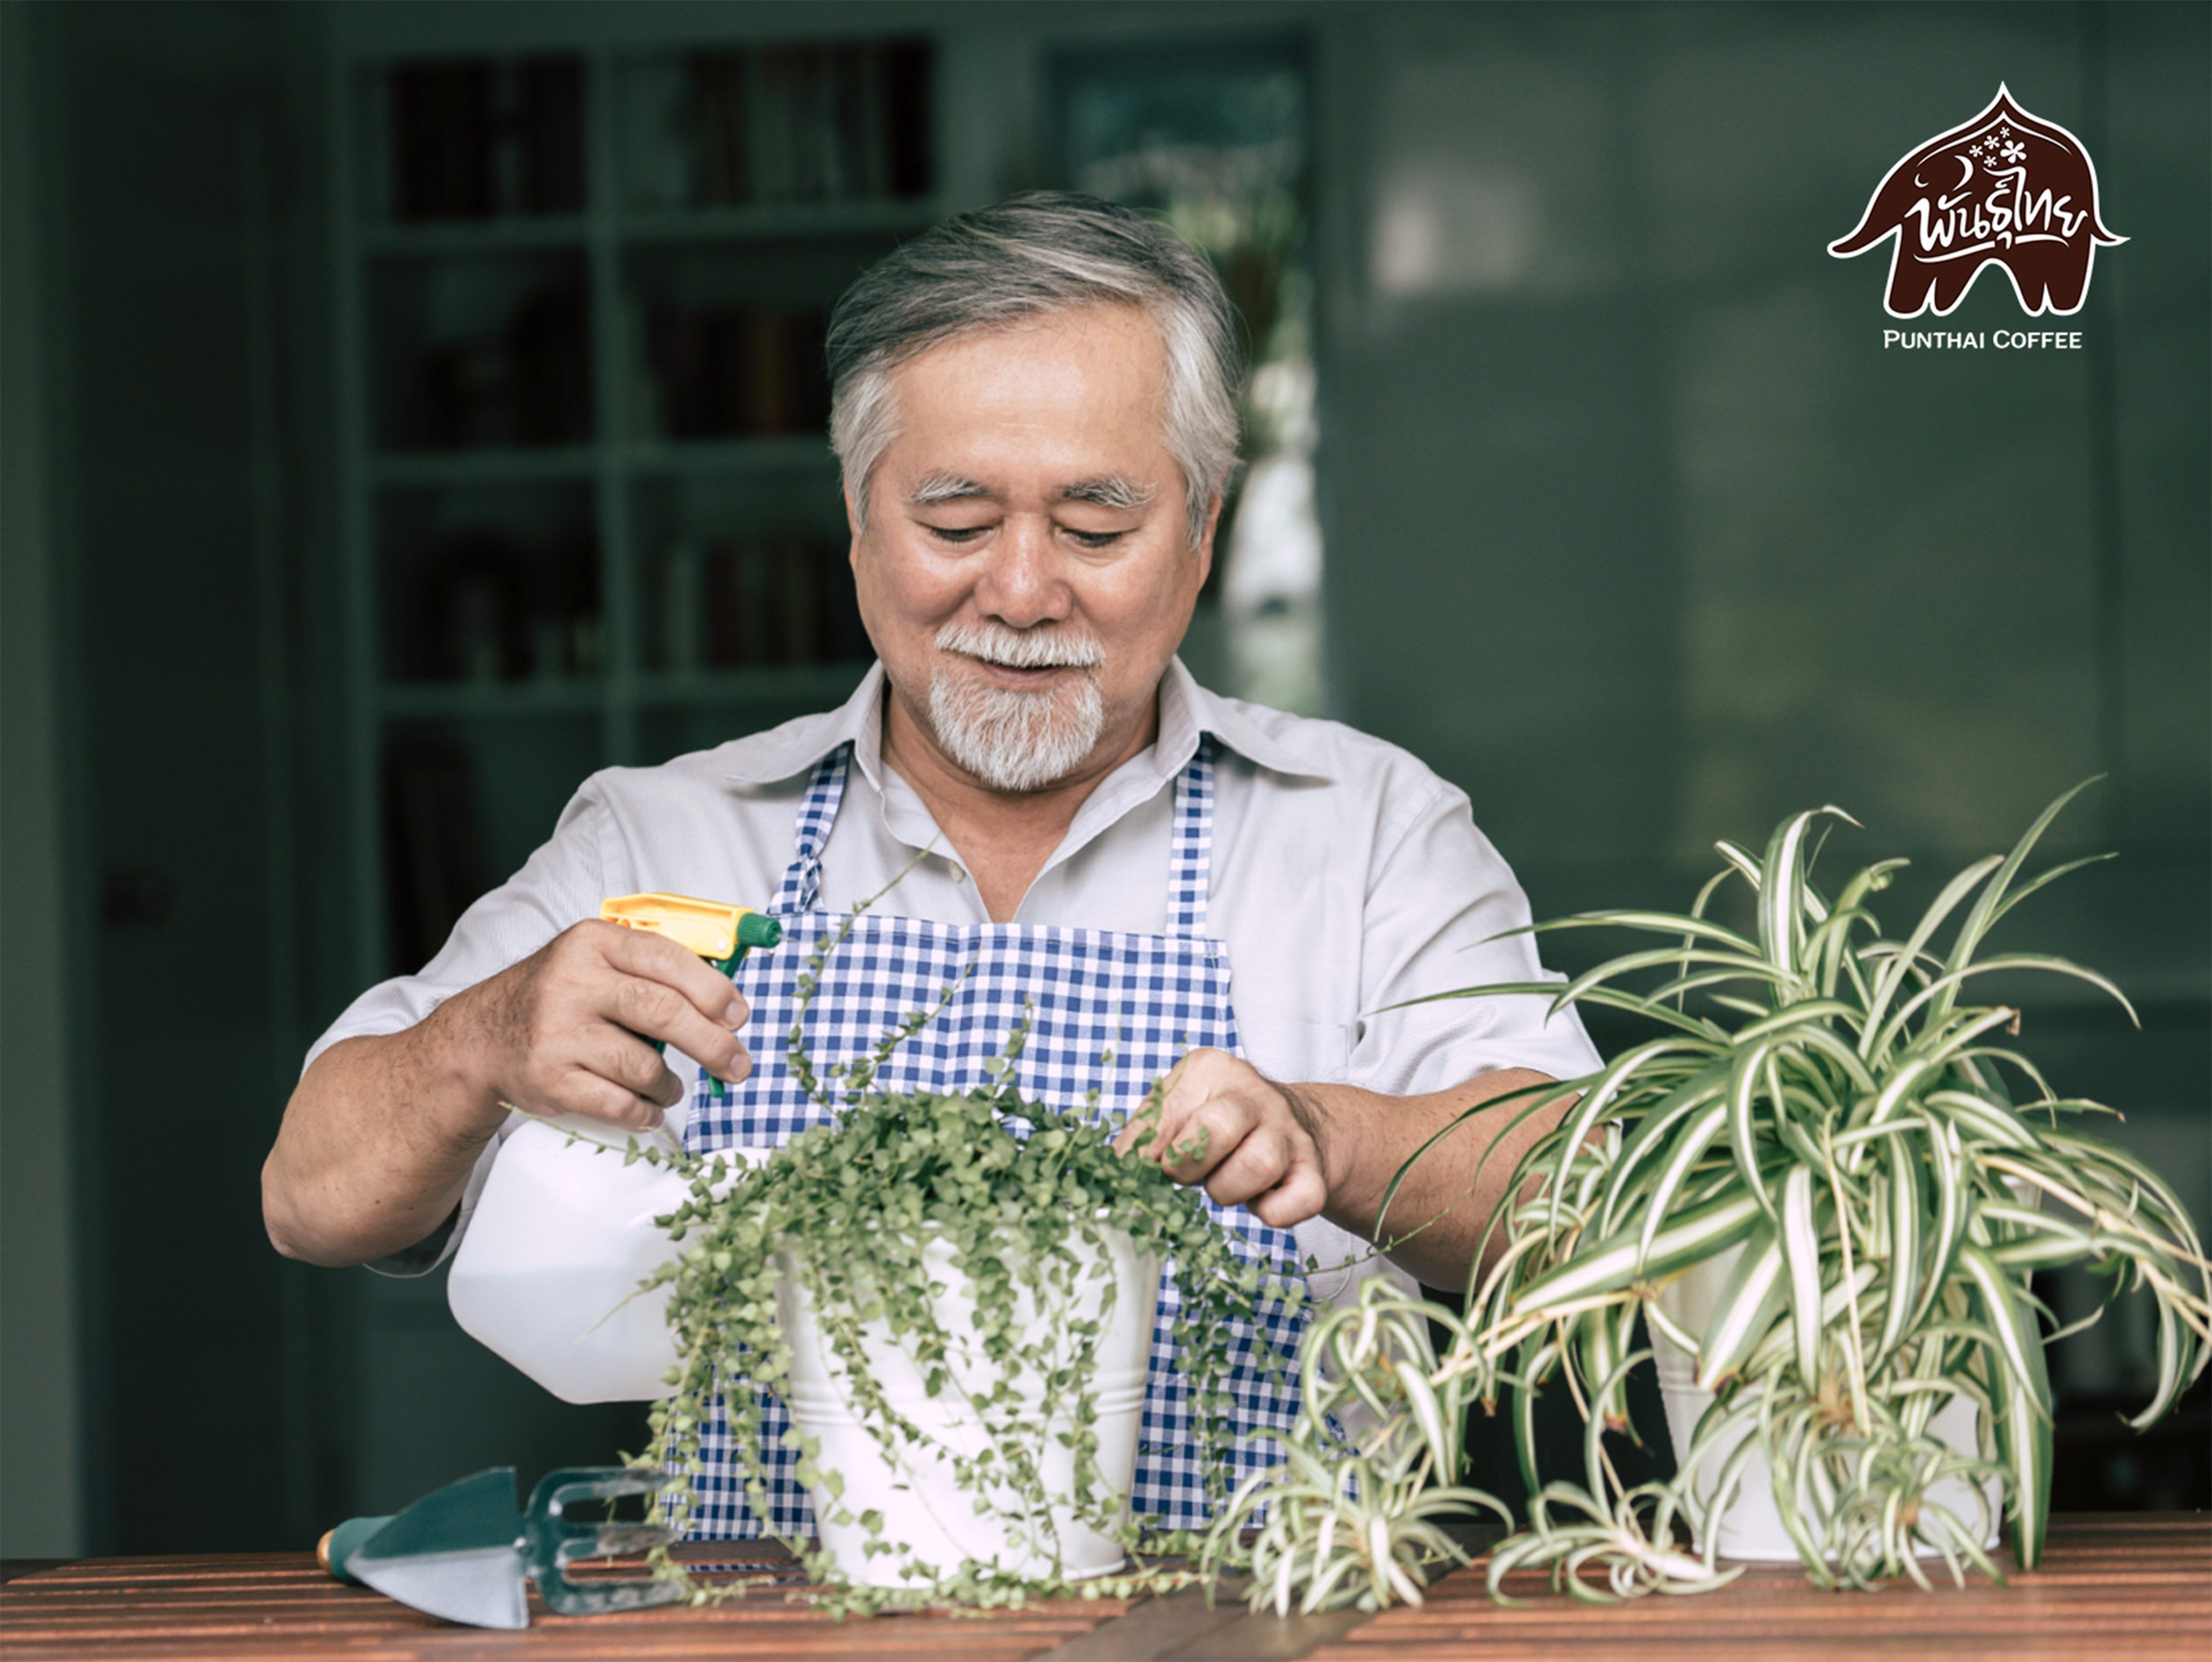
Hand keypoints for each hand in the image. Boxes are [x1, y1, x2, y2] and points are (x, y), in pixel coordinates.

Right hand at [452, 919, 752, 1133]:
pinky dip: (645, 1112)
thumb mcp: (596, 959)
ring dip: (670, 1083)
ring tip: (672, 1086)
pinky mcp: (550, 1078)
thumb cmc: (558, 997)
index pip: (667, 959)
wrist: (483, 1037)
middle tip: (737, 1064)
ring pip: (643, 1065)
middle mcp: (573, 983)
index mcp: (594, 943)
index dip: (713, 990)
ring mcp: (559, 1033)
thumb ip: (653, 967)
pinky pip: (618, 1103)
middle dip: (712, 1044)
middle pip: (663, 1012)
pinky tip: (649, 1108)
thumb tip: (726, 997)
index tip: (738, 1015)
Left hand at [1112, 1049, 1330, 1229]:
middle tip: (1181, 1174)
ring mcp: (1289, 1131)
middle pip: (1215, 1128)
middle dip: (1187, 1165)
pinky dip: (1272, 1213)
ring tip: (1222, 1182)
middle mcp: (1255, 1094)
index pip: (1164, 1114)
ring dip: (1227, 1190)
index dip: (1146, 1154)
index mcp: (1211, 1070)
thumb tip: (1117, 1169)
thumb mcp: (1178, 1110)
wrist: (1294, 1122)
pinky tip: (1260, 1200)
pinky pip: (1294, 1203)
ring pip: (1257, 1165)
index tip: (1144, 1168)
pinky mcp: (1313, 1171)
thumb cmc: (1220, 1120)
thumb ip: (1145, 1134)